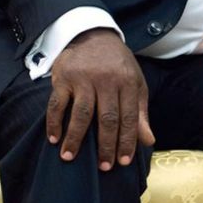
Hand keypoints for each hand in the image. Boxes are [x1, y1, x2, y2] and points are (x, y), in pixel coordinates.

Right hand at [46, 28, 153, 170]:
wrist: (92, 35)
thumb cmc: (118, 65)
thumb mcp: (135, 84)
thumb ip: (140, 113)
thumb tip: (148, 141)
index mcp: (128, 84)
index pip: (129, 118)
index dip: (127, 141)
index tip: (123, 162)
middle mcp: (107, 81)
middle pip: (107, 119)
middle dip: (106, 145)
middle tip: (103, 167)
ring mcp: (84, 79)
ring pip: (82, 114)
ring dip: (75, 138)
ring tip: (69, 158)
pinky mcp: (63, 78)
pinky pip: (57, 104)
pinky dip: (54, 122)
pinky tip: (54, 139)